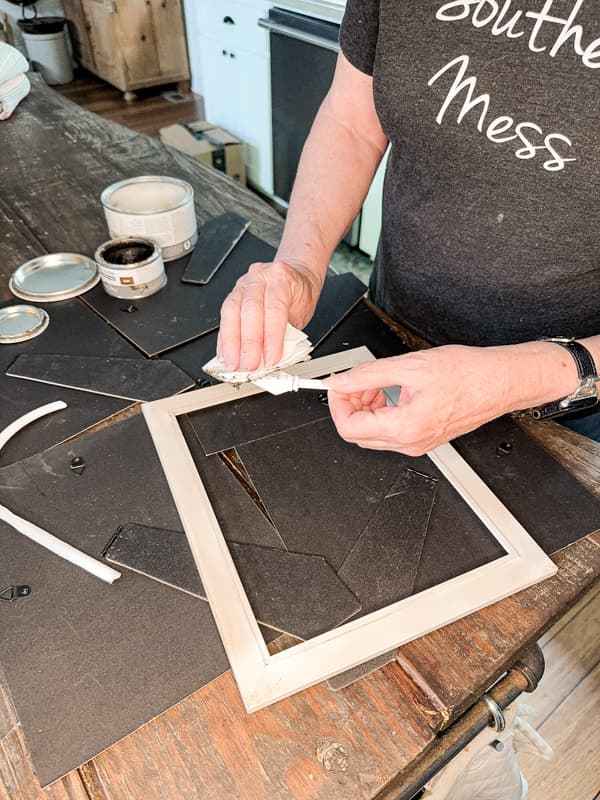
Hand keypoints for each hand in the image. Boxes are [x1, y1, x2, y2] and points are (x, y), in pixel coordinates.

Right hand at [217, 260, 321, 370]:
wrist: (294, 277)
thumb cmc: (299, 294)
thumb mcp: (301, 314)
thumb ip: (288, 334)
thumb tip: (274, 359)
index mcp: (281, 279)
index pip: (275, 310)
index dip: (272, 337)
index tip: (271, 359)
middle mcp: (260, 277)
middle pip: (250, 311)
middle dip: (248, 343)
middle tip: (249, 365)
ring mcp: (243, 284)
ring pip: (231, 312)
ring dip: (231, 342)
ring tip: (233, 363)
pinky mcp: (232, 294)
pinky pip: (224, 316)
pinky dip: (224, 339)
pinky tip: (225, 354)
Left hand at [325, 343, 579, 455]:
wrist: (500, 381)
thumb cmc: (469, 374)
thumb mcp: (410, 365)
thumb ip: (368, 375)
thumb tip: (342, 381)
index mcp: (405, 427)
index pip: (349, 427)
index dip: (337, 404)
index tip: (339, 385)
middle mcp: (410, 442)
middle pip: (357, 434)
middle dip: (351, 405)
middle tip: (357, 381)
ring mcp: (418, 444)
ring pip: (372, 434)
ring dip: (366, 408)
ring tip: (377, 383)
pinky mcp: (424, 439)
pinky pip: (390, 432)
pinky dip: (382, 412)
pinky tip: (391, 391)